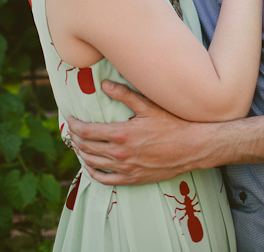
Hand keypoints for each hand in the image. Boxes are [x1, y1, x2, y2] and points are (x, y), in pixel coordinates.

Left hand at [67, 81, 200, 184]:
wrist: (192, 147)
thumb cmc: (172, 124)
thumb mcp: (148, 105)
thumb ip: (124, 94)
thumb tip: (103, 84)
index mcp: (121, 134)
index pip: (87, 131)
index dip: (75, 125)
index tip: (71, 119)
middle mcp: (120, 154)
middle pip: (86, 147)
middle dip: (75, 138)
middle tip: (72, 131)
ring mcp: (125, 169)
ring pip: (93, 163)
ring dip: (81, 154)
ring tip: (78, 145)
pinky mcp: (132, 179)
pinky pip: (105, 180)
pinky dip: (93, 172)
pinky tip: (90, 166)